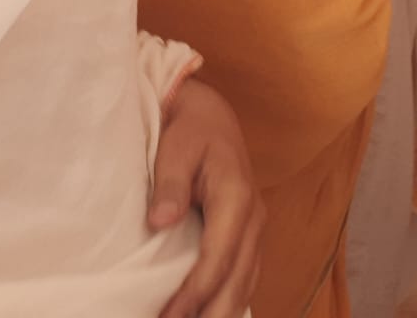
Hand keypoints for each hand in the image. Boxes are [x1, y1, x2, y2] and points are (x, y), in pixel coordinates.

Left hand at [153, 78, 262, 317]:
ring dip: (223, 313)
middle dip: (212, 314)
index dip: (195, 294)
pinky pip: (245, 276)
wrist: (211, 117)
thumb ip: (170, 184)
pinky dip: (230, 302)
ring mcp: (255, 227)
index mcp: (236, 195)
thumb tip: (161, 221)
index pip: (219, 257)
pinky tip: (209, 316)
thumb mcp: (176, 149)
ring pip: (246, 283)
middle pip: (238, 279)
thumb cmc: (190, 132)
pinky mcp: (249, 235)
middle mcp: (254, 215)